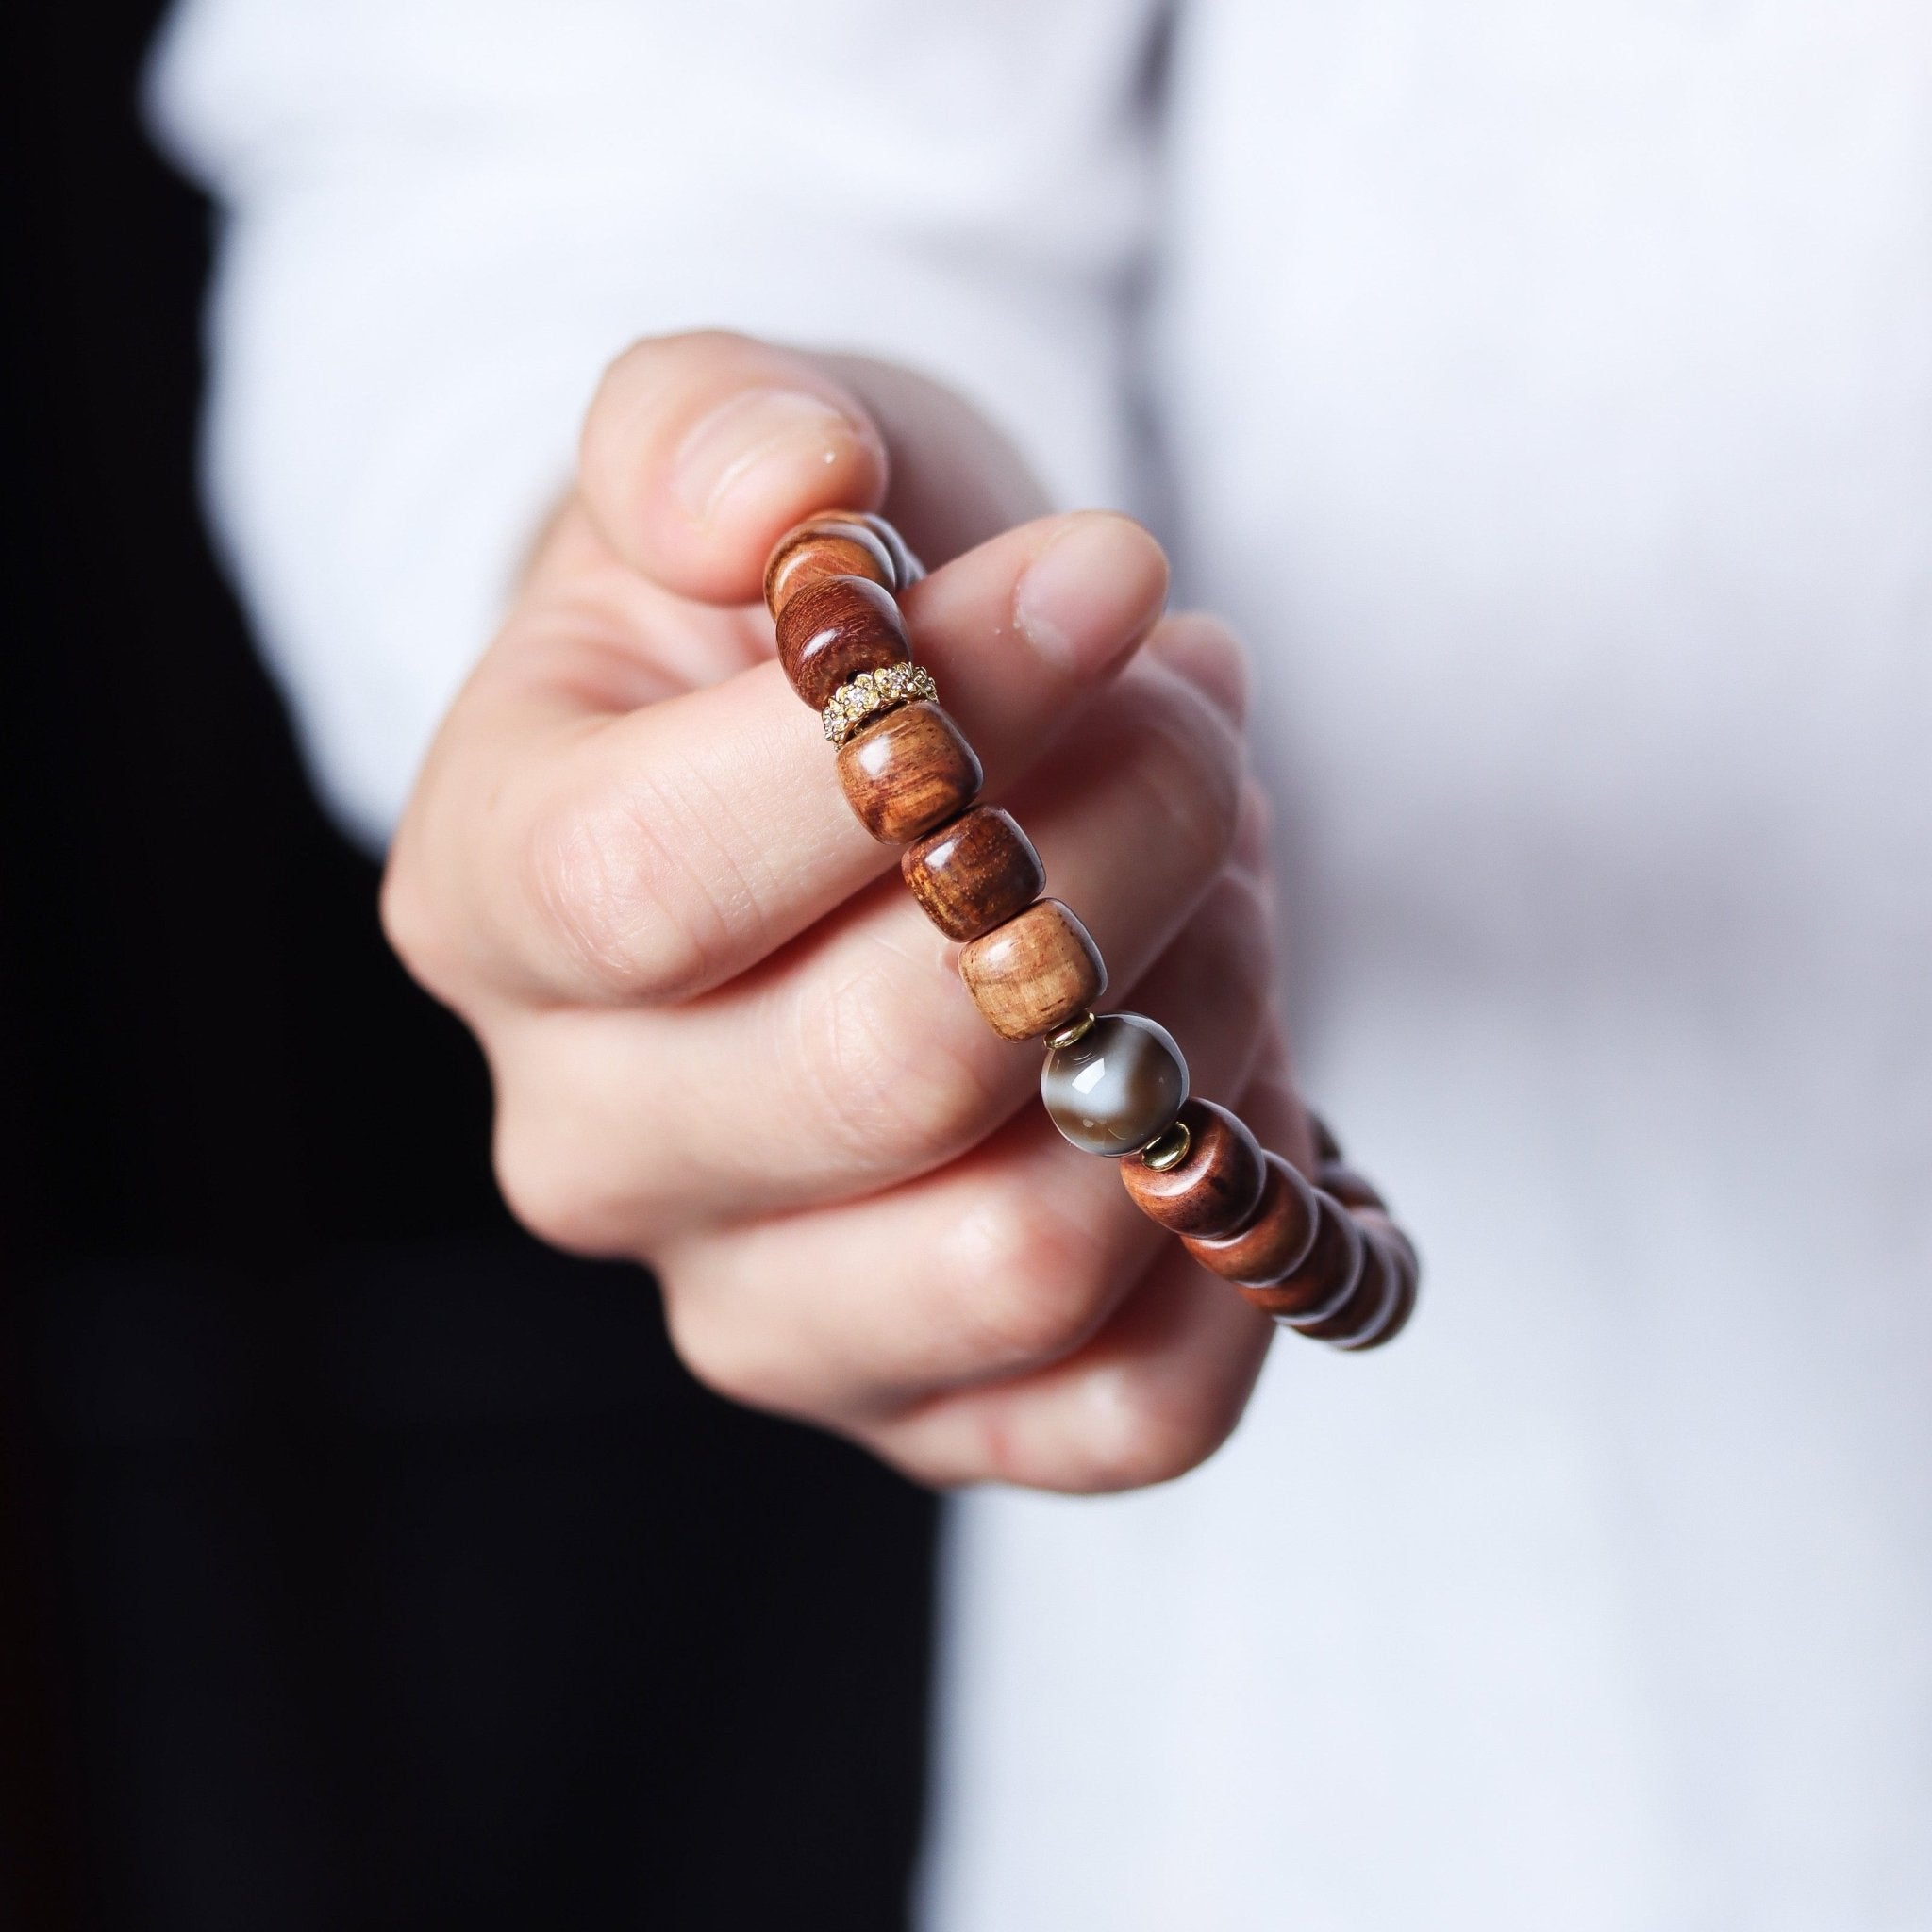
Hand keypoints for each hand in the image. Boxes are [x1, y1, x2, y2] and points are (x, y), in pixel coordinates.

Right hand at [383, 331, 1308, 1490]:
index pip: (654, 877)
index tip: (1113, 574)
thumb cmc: (805, 612)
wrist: (870, 786)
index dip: (929, 721)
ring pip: (1023, 1252)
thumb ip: (706, 433)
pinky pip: (1127, 1412)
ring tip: (1216, 886)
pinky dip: (1241, 1233)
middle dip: (1125, 850)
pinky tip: (1237, 1075)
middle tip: (1199, 721)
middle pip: (888, 1069)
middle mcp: (594, 1147)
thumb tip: (783, 493)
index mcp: (493, 908)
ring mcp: (757, 1308)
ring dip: (1196, 1024)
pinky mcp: (926, 1410)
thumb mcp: (735, 452)